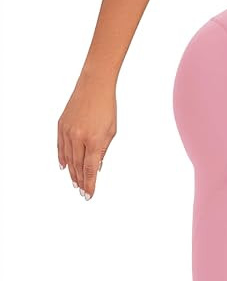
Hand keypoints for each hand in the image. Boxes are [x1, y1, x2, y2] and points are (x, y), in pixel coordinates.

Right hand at [57, 72, 116, 198]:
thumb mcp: (111, 132)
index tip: (89, 194)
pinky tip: (63, 166)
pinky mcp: (61, 125)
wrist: (94, 86)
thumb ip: (102, 151)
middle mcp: (79, 137)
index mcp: (94, 141)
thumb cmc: (106, 108)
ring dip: (71, 172)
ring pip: (68, 158)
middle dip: (80, 181)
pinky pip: (60, 146)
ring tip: (74, 183)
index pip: (90, 169)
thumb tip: (95, 168)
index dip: (90, 184)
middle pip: (78, 166)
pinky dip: (62, 158)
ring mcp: (68, 131)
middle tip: (82, 192)